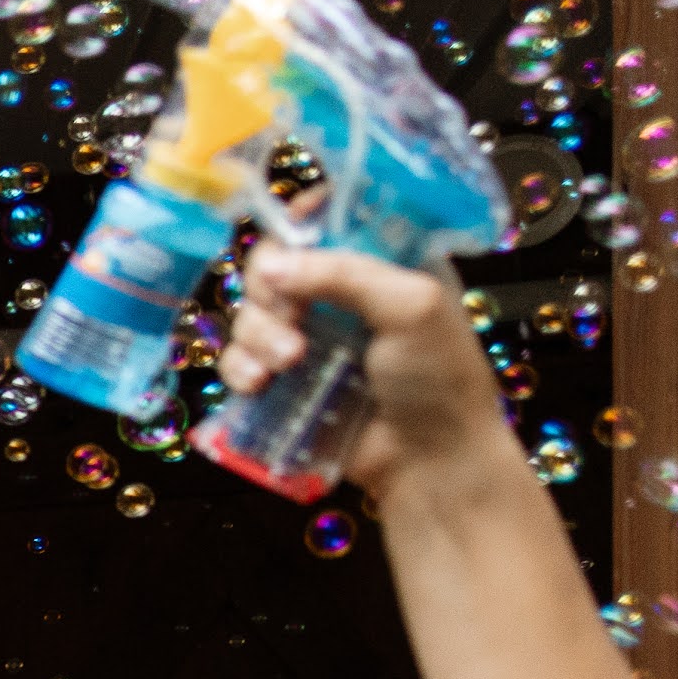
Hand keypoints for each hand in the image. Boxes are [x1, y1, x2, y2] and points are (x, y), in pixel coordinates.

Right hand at [216, 241, 510, 505]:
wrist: (431, 460)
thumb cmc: (439, 378)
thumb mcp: (411, 306)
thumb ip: (344, 273)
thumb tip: (272, 266)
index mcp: (382, 262)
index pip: (328, 218)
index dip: (302, 222)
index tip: (291, 241)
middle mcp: (341, 294)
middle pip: (274, 266)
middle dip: (270, 292)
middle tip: (291, 321)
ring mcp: (310, 338)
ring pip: (250, 314)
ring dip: (255, 336)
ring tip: (282, 366)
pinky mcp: (285, 381)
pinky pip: (239, 360)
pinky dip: (239, 368)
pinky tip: (256, 385)